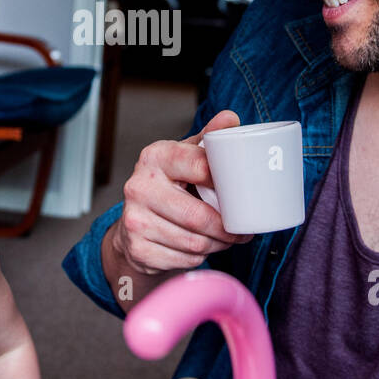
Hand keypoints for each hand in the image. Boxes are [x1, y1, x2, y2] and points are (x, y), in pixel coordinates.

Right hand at [110, 110, 253, 276]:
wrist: (133, 221)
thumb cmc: (168, 184)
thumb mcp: (185, 156)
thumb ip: (209, 139)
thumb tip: (230, 118)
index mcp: (155, 157)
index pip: (200, 167)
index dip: (228, 183)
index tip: (244, 193)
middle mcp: (139, 186)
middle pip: (198, 215)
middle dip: (227, 228)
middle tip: (243, 230)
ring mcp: (135, 219)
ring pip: (194, 242)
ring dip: (217, 245)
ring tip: (226, 239)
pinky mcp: (138, 249)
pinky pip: (184, 259)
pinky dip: (199, 257)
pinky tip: (202, 247)